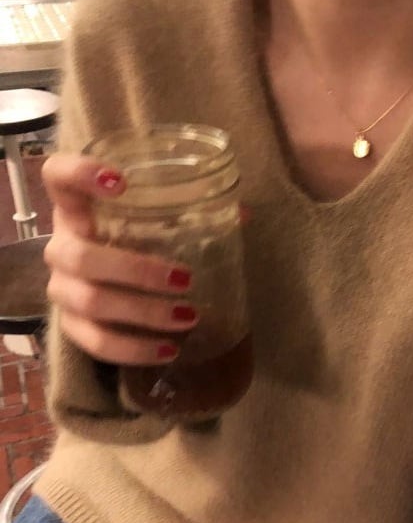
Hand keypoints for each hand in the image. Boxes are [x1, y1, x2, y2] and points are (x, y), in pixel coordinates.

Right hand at [42, 154, 197, 364]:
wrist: (114, 288)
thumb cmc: (140, 244)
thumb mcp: (159, 223)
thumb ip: (194, 211)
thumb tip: (244, 214)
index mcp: (78, 209)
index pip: (57, 176)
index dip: (78, 173)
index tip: (121, 181)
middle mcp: (61, 246)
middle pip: (79, 256)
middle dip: (136, 270)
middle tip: (185, 278)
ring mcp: (62, 288)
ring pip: (90, 301)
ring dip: (143, 312)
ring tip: (189, 316)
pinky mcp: (70, 327)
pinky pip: (94, 343)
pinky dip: (133, 350)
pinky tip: (168, 350)